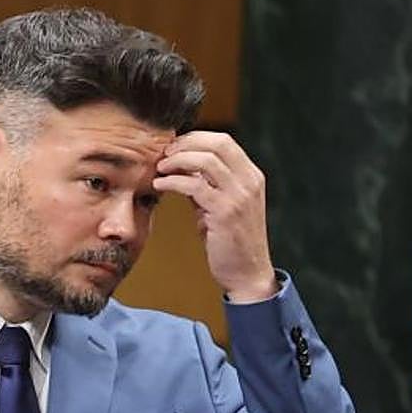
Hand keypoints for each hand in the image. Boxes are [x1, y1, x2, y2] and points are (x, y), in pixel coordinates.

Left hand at [152, 131, 278, 301]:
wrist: (248, 274)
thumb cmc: (232, 242)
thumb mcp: (222, 207)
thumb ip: (207, 186)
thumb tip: (181, 169)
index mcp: (251, 176)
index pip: (224, 141)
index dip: (196, 138)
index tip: (174, 146)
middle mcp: (249, 182)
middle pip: (216, 143)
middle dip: (185, 143)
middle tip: (163, 153)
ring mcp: (239, 196)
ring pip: (205, 160)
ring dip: (177, 160)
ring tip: (160, 168)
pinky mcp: (225, 212)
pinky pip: (194, 186)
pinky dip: (173, 182)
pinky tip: (160, 186)